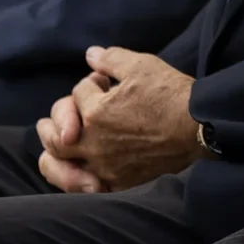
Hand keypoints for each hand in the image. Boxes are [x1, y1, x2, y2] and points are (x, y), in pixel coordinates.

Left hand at [35, 47, 200, 193]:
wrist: (200, 127)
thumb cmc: (171, 94)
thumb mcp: (141, 66)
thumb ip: (110, 59)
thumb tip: (90, 54)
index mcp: (95, 112)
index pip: (79, 95)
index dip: (92, 84)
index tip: (107, 83)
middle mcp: (94, 142)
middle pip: (56, 136)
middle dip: (50, 125)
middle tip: (43, 125)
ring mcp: (105, 166)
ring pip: (63, 167)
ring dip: (53, 158)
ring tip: (51, 152)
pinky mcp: (120, 182)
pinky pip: (88, 188)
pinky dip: (77, 182)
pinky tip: (78, 177)